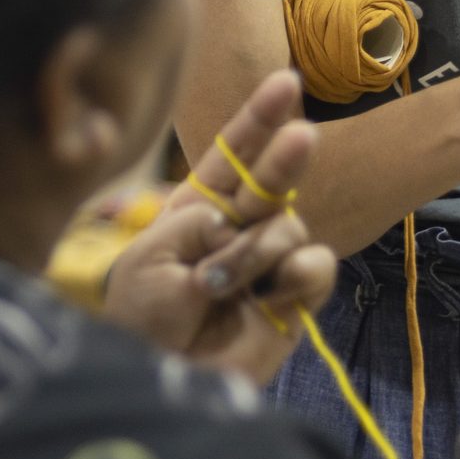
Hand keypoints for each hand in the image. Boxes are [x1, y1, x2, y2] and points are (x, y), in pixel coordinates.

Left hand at [102, 70, 334, 383]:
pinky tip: (266, 295)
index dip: (257, 118)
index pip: (231, 154)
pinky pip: (316, 267)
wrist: (159, 378)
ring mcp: (269, 260)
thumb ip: (196, 228)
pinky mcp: (294, 297)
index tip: (286, 80)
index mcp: (197, 206)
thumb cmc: (143, 318)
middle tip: (302, 135)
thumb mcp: (150, 260)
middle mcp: (238, 225)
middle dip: (285, 155)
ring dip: (252, 252)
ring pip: (287, 227)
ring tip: (216, 286)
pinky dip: (294, 276)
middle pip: (271, 178)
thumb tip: (240, 221)